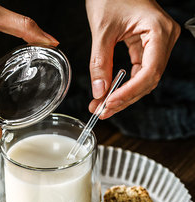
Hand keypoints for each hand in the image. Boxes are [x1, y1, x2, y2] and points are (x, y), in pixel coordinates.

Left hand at [86, 0, 179, 118]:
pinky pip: (137, 72)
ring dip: (123, 95)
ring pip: (143, 80)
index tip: (109, 104)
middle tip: (102, 111)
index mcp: (159, 31)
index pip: (149, 72)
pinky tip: (109, 93)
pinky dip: (123, 84)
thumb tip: (99, 91)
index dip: (129, 93)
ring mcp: (156, 45)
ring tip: (102, 106)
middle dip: (123, 99)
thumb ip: (100, 62)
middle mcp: (163, 40)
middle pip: (147, 80)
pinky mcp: (146, 47)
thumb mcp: (102, 29)